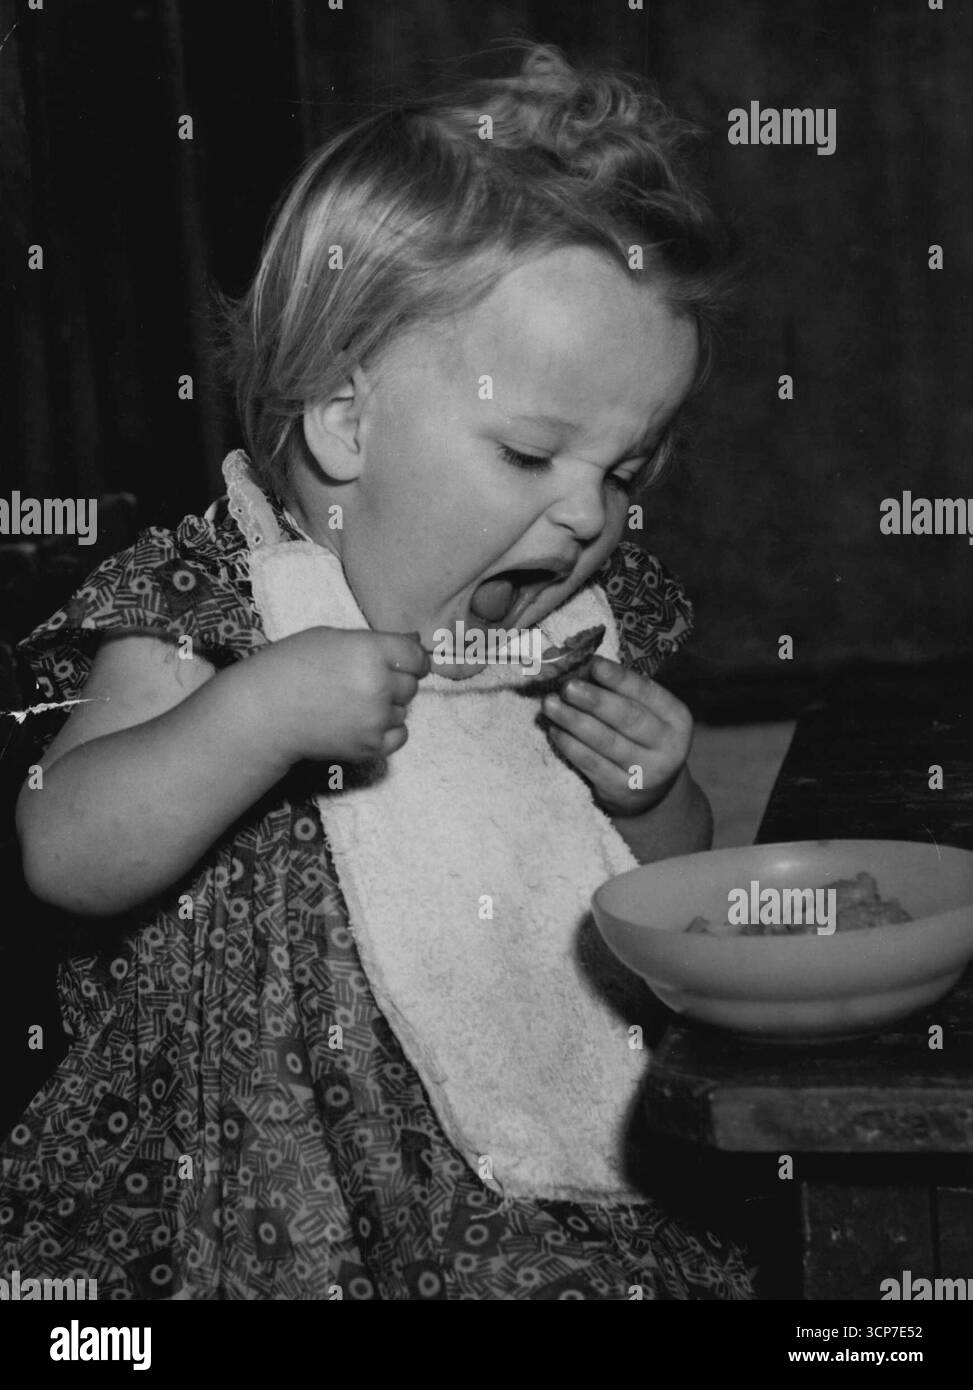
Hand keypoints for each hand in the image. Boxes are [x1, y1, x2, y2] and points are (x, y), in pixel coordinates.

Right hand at [245, 626, 429, 765]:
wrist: (263, 712)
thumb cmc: (290, 666)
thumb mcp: (332, 637)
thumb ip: (376, 641)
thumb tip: (416, 643)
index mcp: (370, 652)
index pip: (417, 657)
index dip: (411, 659)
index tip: (401, 663)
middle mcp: (378, 686)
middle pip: (411, 685)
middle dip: (394, 682)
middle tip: (364, 683)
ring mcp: (375, 719)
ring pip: (403, 711)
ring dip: (387, 707)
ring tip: (353, 703)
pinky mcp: (369, 746)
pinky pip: (399, 736)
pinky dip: (386, 730)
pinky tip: (362, 722)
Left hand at [541, 656, 692, 816]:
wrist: (651, 791)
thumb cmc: (642, 738)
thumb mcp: (648, 715)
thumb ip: (624, 693)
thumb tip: (582, 666)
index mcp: (677, 718)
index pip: (647, 693)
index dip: (620, 678)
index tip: (594, 664)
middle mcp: (668, 747)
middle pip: (627, 718)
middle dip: (594, 700)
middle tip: (567, 686)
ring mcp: (645, 772)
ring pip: (605, 741)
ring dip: (573, 720)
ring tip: (550, 704)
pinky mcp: (621, 790)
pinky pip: (591, 763)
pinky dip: (570, 745)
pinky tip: (554, 730)